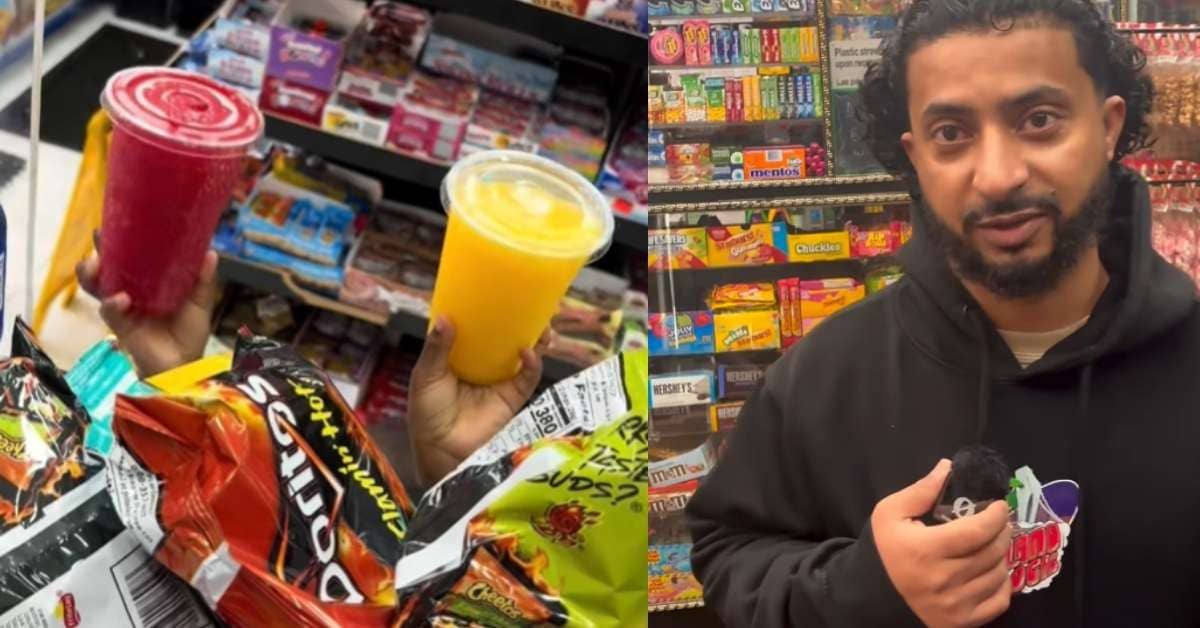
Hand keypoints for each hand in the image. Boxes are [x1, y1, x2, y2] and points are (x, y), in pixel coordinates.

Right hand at [76, 248, 217, 377]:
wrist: (184, 365)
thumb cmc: (189, 333)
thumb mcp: (199, 303)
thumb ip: (202, 279)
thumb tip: (210, 252)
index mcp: (147, 283)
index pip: (129, 258)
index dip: (120, 242)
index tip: (115, 223)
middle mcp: (130, 292)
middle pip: (107, 269)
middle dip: (99, 252)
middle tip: (99, 236)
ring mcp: (123, 308)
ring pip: (97, 287)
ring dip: (92, 275)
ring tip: (94, 264)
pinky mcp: (121, 326)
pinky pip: (110, 312)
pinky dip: (113, 304)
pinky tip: (121, 299)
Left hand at [408, 316, 549, 485]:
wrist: (441, 451)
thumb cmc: (427, 414)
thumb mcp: (426, 377)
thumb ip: (437, 349)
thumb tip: (446, 318)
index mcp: (461, 354)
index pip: (478, 327)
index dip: (489, 310)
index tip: (498, 290)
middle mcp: (483, 363)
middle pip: (506, 336)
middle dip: (521, 319)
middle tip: (531, 301)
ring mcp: (500, 379)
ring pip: (524, 352)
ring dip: (535, 336)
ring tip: (542, 322)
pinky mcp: (513, 396)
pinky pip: (529, 376)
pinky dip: (533, 363)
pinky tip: (529, 351)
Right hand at [872, 459, 1012, 627]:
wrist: (873, 596)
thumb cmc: (884, 551)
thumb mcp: (889, 514)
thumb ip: (920, 490)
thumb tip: (948, 468)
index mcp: (924, 550)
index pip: (977, 531)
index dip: (996, 516)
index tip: (1000, 505)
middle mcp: (943, 580)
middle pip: (992, 552)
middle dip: (1002, 531)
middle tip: (999, 522)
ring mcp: (955, 605)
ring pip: (999, 574)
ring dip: (1001, 556)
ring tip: (991, 545)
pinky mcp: (963, 623)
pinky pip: (1000, 601)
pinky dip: (1002, 584)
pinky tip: (991, 572)